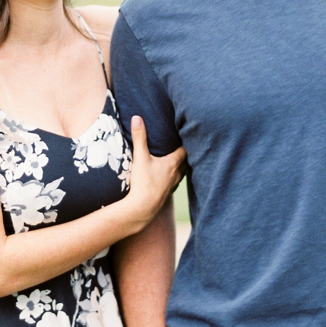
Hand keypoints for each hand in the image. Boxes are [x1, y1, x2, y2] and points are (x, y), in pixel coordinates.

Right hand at [120, 116, 186, 233]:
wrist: (142, 209)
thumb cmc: (143, 183)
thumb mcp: (140, 157)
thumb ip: (140, 137)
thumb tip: (137, 117)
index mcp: (174, 163)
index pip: (187, 148)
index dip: (188, 140)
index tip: (187, 131)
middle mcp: (177, 174)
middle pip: (187, 160)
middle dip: (186, 151)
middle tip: (183, 141)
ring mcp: (173, 185)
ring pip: (182, 171)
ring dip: (181, 164)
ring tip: (177, 157)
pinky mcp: (167, 193)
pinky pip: (175, 181)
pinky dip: (174, 175)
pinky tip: (168, 175)